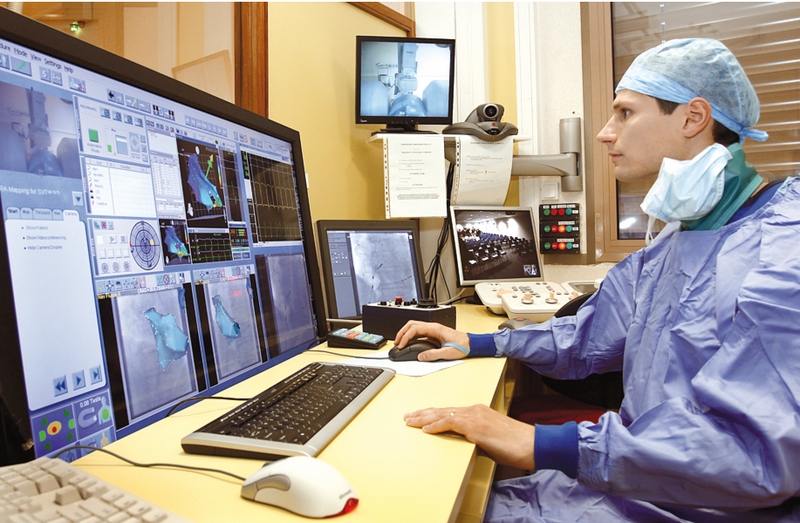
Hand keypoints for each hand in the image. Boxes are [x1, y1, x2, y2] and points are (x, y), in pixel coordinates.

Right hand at [393, 320, 469, 361]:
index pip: (415, 329)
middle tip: (396, 343)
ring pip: (414, 327)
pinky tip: (408, 344)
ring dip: (405, 334)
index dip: (405, 337)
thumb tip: (420, 357)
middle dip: (402, 333)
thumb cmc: (463, 346)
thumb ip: (433, 355)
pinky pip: (419, 333)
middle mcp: (433, 327)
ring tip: (399, 343)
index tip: (401, 345)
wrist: (471, 344)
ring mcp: (433, 330)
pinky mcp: (433, 335)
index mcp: (435, 329)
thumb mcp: (448, 353)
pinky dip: (411, 337)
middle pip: (412, 325)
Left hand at [404, 404, 534, 469]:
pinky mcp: (476, 426)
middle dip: (423, 414)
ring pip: (442, 414)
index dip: (432, 414)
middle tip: (408, 417)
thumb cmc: (517, 444)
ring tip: (410, 421)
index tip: (420, 418)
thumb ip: (476, 438)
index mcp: (478, 411)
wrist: (532, 443)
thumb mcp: (491, 439)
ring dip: (424, 418)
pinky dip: (436, 425)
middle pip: (442, 410)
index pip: (449, 411)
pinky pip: (450, 423)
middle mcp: (475, 410)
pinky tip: (426, 429)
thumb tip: (465, 443)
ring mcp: (475, 416)